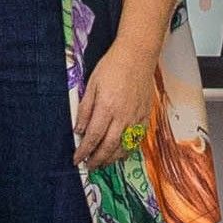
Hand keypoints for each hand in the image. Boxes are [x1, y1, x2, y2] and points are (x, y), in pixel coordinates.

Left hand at [76, 36, 166, 158]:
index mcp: (107, 107)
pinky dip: (128, 150)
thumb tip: (79, 130)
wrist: (137, 55)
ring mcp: (136, 117)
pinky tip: (120, 154)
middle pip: (108, 146)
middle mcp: (123, 116)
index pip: (93, 137)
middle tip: (89, 166)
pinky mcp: (145, 116)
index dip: (84, 151)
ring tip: (102, 163)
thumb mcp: (91, 84)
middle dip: (97, 160)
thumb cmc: (112, 66)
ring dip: (111, 159)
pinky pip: (137, 139)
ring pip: (124, 147)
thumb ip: (85, 109)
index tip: (77, 159)